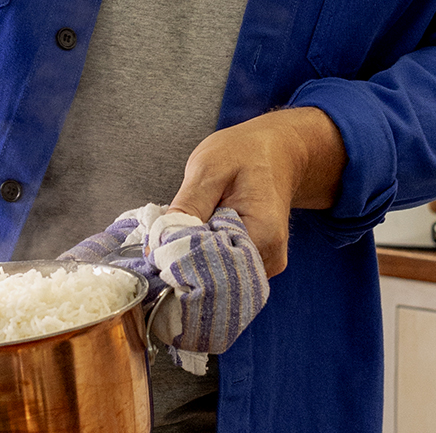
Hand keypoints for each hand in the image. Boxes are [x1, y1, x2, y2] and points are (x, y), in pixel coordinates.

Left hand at [168, 107, 345, 277]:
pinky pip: (223, 271)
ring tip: (194, 227)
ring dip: (195, 258)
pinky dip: (206, 257)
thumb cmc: (246, 153)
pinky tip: (203, 235)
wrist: (278, 153)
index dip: (180, 256)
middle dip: (185, 260)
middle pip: (214, 277)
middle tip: (173, 232)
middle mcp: (269, 257)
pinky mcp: (257, 265)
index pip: (211, 264)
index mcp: (263, 232)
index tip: (161, 242)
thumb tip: (157, 247)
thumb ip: (186, 208)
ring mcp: (265, 264)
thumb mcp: (208, 168)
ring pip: (216, 276)